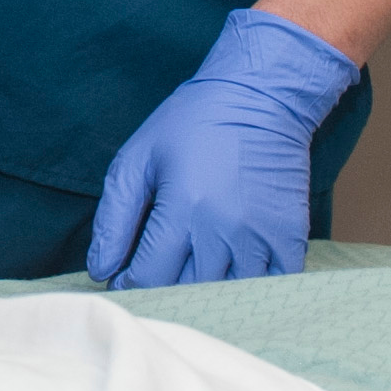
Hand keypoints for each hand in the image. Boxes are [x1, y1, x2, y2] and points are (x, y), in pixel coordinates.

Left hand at [86, 8, 356, 289]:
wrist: (262, 97)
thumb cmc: (192, 124)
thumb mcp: (138, 159)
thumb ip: (114, 219)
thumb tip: (101, 270)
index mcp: (182, 207)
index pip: (149, 277)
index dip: (131, 284)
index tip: (126, 277)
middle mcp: (223, 229)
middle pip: (187, 290)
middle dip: (165, 290)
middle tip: (157, 275)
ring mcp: (260, 237)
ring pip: (226, 293)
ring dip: (205, 292)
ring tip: (191, 272)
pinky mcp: (289, 238)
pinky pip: (269, 286)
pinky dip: (247, 288)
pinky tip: (231, 272)